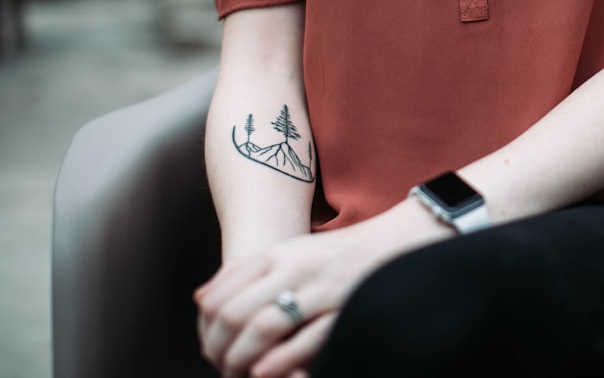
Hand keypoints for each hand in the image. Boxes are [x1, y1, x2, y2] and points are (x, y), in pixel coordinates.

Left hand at [195, 199, 452, 376]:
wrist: (401, 239)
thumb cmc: (343, 254)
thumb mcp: (294, 252)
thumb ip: (251, 271)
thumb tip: (203, 297)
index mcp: (281, 253)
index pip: (226, 289)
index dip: (208, 323)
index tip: (208, 342)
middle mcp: (296, 267)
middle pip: (237, 309)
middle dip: (219, 345)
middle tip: (217, 363)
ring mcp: (321, 287)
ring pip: (263, 325)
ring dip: (242, 356)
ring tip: (236, 371)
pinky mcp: (344, 308)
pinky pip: (303, 339)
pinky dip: (278, 360)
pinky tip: (265, 372)